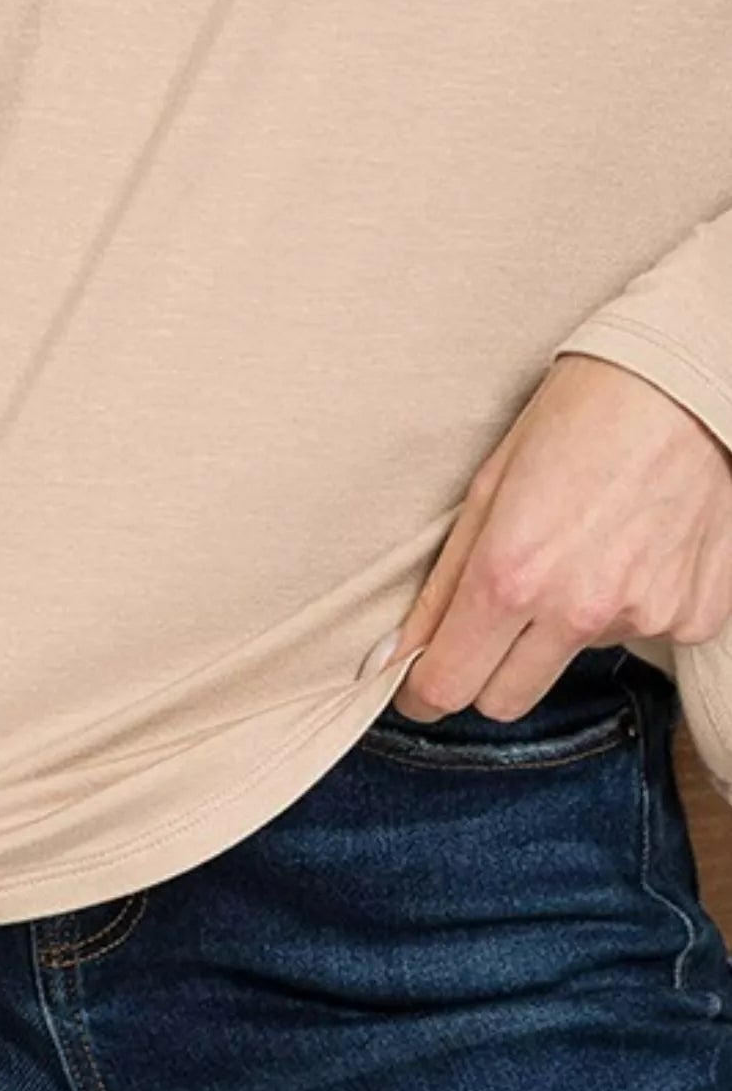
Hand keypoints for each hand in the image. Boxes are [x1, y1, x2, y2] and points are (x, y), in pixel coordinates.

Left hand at [385, 354, 731, 723]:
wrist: (682, 389)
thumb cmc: (576, 419)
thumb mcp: (487, 488)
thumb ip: (441, 583)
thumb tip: (396, 652)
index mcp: (512, 574)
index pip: (448, 685)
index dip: (422, 691)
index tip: (414, 684)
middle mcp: (578, 610)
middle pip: (504, 701)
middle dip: (483, 673)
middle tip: (486, 624)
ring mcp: (642, 618)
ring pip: (572, 658)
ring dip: (562, 624)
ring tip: (580, 547)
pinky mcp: (694, 618)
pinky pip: (637, 636)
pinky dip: (624, 605)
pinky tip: (629, 547)